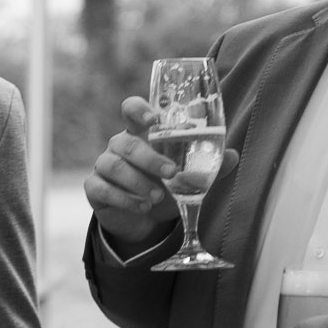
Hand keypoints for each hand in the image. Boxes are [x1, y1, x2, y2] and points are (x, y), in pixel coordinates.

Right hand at [84, 96, 237, 252]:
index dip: (138, 109)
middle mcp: (119, 145)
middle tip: (171, 173)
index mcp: (140, 133)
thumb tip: (233, 155)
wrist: (143, 219)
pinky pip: (102, 188)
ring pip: (113, 166)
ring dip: (138, 182)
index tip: (152, 118)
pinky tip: (142, 207)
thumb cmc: (165, 187)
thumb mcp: (188, 177)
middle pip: (125, 142)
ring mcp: (104, 166)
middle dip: (149, 158)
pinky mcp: (95, 188)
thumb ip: (208, 165)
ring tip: (157, 198)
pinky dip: (124, 199)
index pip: (130, 108)